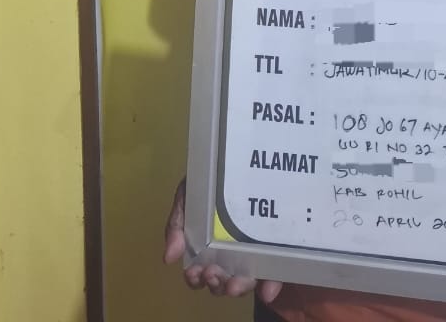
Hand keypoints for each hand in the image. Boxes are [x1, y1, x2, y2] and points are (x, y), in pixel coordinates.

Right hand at [163, 179, 282, 303]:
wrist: (247, 157)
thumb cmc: (214, 179)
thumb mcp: (189, 194)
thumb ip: (177, 222)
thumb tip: (168, 258)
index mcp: (208, 245)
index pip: (200, 272)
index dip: (197, 278)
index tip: (195, 273)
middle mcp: (230, 255)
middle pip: (222, 281)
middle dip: (215, 284)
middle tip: (213, 274)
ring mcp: (254, 253)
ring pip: (245, 281)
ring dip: (237, 287)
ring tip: (234, 283)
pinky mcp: (276, 250)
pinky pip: (275, 273)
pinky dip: (271, 285)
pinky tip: (269, 289)